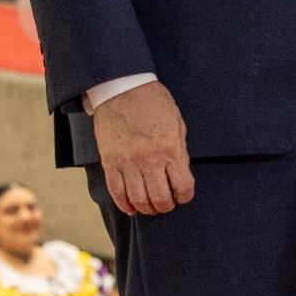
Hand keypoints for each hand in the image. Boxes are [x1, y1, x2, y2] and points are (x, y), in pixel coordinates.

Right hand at [92, 79, 192, 216]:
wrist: (122, 88)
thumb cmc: (153, 102)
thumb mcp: (176, 124)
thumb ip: (179, 151)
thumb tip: (179, 175)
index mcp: (170, 149)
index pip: (183, 187)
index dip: (185, 196)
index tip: (183, 195)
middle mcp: (149, 159)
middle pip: (160, 198)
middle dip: (166, 206)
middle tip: (166, 204)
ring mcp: (128, 162)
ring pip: (138, 199)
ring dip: (147, 208)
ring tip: (150, 206)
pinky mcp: (110, 161)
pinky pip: (116, 191)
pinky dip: (124, 204)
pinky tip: (131, 207)